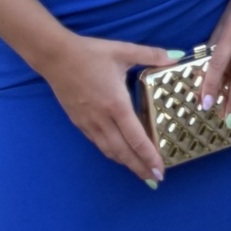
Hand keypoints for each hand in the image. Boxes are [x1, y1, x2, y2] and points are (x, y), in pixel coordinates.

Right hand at [40, 33, 180, 185]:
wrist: (55, 56)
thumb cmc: (90, 53)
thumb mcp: (122, 50)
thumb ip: (150, 54)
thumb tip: (176, 56)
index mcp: (117, 104)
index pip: (136, 138)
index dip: (149, 156)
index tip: (161, 169)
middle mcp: (103, 119)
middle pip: (124, 152)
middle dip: (140, 168)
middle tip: (155, 179)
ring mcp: (89, 123)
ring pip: (109, 151)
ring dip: (126, 164)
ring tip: (140, 172)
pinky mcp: (79, 122)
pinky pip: (98, 143)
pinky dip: (111, 153)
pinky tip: (118, 155)